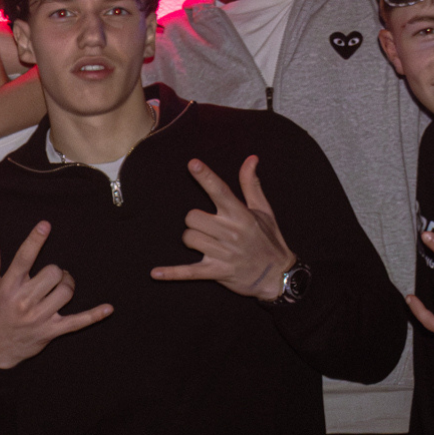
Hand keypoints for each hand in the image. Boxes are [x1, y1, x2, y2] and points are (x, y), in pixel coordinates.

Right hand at [0, 222, 112, 367]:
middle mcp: (24, 302)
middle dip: (55, 271)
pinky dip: (94, 315)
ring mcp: (39, 318)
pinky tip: (108, 308)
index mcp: (8, 287)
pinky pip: (77, 322)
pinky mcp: (51, 331)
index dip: (34, 241)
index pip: (23, 259)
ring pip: (66, 292)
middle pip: (52, 274)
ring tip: (61, 287)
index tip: (45, 225)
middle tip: (52, 276)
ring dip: (67, 285)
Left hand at [150, 156, 296, 299]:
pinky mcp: (217, 272)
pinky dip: (172, 273)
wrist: (278, 275)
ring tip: (208, 243)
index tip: (193, 164)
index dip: (206, 177)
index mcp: (241, 215)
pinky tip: (156, 273)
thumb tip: (251, 159)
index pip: (220, 191)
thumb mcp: (264, 211)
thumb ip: (251, 185)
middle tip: (209, 227)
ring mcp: (224, 253)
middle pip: (192, 217)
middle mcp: (232, 232)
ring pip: (189, 238)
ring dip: (192, 239)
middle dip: (195, 221)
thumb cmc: (268, 239)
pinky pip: (189, 272)